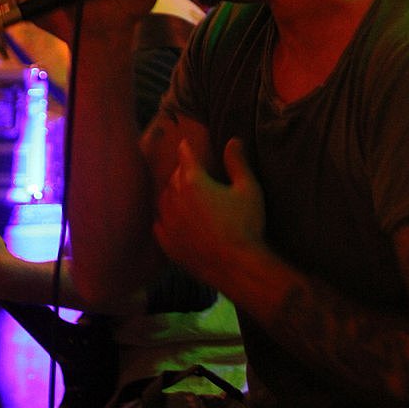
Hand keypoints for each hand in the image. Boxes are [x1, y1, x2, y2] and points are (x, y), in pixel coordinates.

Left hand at [154, 137, 266, 286]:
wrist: (237, 267)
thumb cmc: (245, 225)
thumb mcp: (248, 189)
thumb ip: (238, 163)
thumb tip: (233, 141)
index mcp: (194, 182)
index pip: (185, 157)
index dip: (186, 149)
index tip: (184, 144)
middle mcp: (175, 199)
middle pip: (174, 177)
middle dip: (182, 172)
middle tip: (190, 171)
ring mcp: (168, 222)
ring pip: (164, 199)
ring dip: (172, 194)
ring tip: (181, 195)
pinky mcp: (167, 243)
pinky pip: (160, 224)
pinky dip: (165, 218)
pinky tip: (173, 220)